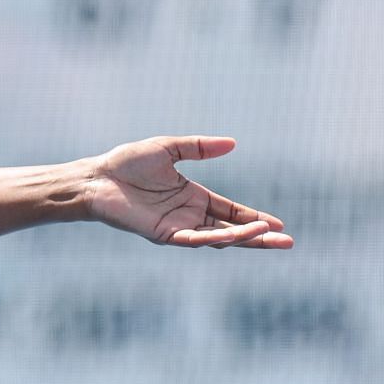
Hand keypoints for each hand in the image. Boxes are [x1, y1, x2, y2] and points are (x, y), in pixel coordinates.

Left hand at [84, 136, 291, 248]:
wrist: (96, 177)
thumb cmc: (126, 163)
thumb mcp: (168, 148)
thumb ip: (198, 147)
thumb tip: (233, 143)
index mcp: (192, 197)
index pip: (231, 210)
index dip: (253, 218)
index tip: (277, 224)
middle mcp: (189, 215)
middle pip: (232, 229)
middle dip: (259, 236)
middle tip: (287, 240)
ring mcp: (178, 227)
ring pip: (218, 237)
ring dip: (243, 237)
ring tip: (269, 235)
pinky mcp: (164, 234)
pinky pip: (195, 239)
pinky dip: (216, 238)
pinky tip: (234, 235)